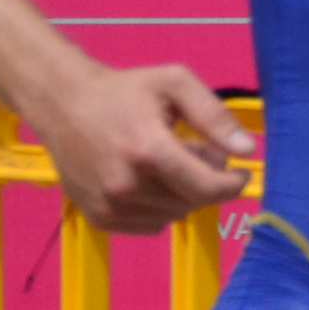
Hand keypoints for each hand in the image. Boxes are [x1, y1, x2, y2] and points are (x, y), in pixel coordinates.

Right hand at [35, 62, 251, 231]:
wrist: (61, 102)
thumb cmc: (123, 91)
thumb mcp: (174, 84)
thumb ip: (214, 116)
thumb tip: (248, 151)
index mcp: (148, 151)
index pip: (208, 189)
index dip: (232, 184)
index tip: (238, 173)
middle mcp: (126, 185)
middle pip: (193, 202)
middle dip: (204, 180)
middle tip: (192, 151)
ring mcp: (109, 205)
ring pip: (173, 215)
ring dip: (180, 193)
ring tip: (163, 161)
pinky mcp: (98, 217)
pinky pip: (150, 225)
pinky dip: (157, 207)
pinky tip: (144, 179)